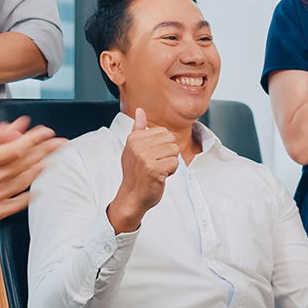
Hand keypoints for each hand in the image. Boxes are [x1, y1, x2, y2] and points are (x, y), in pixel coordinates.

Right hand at [0, 106, 64, 220]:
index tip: (44, 131)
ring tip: (53, 160)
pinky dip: (28, 197)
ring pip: (23, 180)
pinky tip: (37, 192)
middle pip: (24, 161)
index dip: (32, 137)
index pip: (14, 147)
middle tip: (59, 142)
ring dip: (40, 168)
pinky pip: (15, 205)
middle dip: (44, 149)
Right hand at [106, 108, 178, 233]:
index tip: (151, 156)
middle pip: (171, 140)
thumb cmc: (135, 173)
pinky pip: (175, 163)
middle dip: (168, 153)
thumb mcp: (132, 148)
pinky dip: (171, 171)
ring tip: (158, 170)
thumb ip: (138, 129)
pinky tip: (160, 176)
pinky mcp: (154, 169)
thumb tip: (140, 111)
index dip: (162, 146)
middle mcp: (138, 146)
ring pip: (175, 151)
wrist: (132, 197)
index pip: (163, 132)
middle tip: (156, 164)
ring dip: (170, 162)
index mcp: (134, 138)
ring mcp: (145, 157)